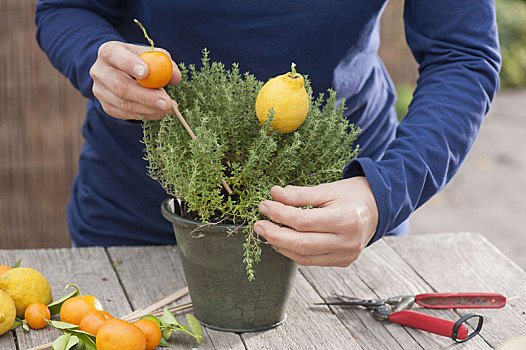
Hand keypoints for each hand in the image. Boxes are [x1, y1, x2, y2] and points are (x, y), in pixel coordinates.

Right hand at [90, 41, 180, 119]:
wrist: (123, 73)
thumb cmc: (141, 61)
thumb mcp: (152, 56)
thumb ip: (164, 62)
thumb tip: (174, 76)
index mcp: (109, 51)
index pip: (115, 56)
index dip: (130, 64)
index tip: (147, 73)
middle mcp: (100, 71)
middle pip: (120, 86)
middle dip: (146, 96)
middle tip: (166, 102)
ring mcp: (101, 91)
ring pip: (124, 104)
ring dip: (150, 109)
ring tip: (169, 109)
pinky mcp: (107, 107)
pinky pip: (126, 114)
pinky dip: (146, 115)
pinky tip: (160, 113)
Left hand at [253, 177, 378, 266]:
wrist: (377, 208)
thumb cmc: (352, 196)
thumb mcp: (326, 189)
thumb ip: (299, 194)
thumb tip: (274, 195)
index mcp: (346, 219)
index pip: (303, 222)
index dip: (279, 214)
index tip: (264, 206)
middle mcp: (347, 242)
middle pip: (302, 244)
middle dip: (274, 234)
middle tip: (258, 225)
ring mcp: (346, 255)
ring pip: (304, 257)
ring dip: (281, 245)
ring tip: (267, 232)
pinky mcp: (342, 261)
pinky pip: (311, 261)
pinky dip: (294, 251)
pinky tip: (282, 240)